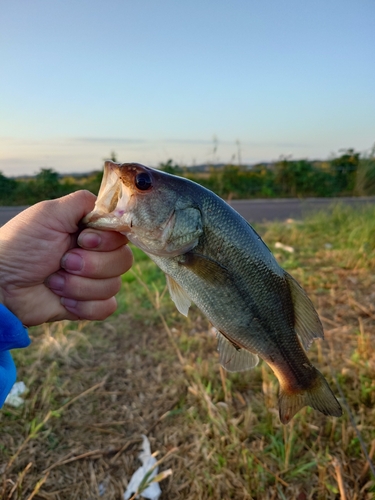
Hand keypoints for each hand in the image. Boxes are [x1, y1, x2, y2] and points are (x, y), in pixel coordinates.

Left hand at [0, 190, 131, 326]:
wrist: (0, 283)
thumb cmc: (20, 245)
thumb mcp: (49, 213)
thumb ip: (83, 202)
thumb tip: (113, 207)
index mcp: (90, 231)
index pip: (122, 234)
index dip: (107, 240)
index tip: (83, 240)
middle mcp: (95, 254)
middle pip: (124, 260)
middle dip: (91, 265)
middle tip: (63, 262)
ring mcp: (92, 280)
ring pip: (114, 286)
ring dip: (80, 286)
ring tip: (53, 281)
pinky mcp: (87, 305)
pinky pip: (107, 307)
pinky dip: (85, 305)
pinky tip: (63, 300)